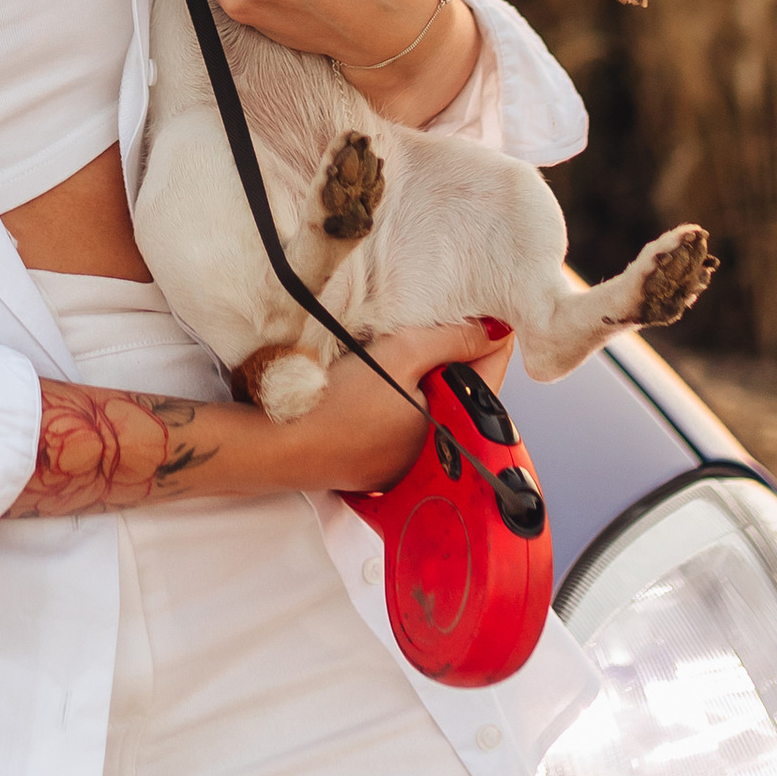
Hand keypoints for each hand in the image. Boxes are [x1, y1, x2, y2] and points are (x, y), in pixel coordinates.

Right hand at [252, 315, 514, 493]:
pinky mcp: (380, 463)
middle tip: (416, 328)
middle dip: (445, 355)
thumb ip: (452, 338)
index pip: (491, 369)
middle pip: (460, 386)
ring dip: (419, 375)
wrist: (280, 445)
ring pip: (430, 402)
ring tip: (388, 353)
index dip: (481, 334)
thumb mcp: (400, 355)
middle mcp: (439, 451)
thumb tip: (496, 328)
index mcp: (455, 426)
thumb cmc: (337, 404)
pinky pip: (402, 421)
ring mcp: (409, 461)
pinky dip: (394, 398)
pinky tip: (369, 383)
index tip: (461, 312)